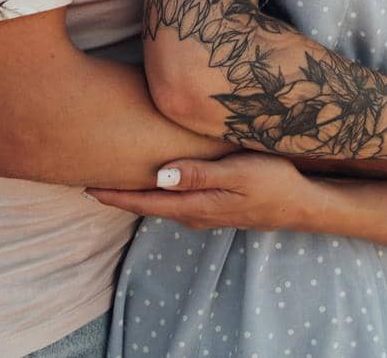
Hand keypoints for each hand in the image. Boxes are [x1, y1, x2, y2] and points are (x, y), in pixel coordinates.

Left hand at [86, 153, 312, 232]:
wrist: (301, 204)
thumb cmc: (274, 182)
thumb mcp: (239, 173)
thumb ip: (200, 174)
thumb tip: (161, 177)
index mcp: (195, 205)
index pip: (144, 201)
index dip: (114, 195)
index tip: (85, 186)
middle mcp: (193, 212)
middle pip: (146, 204)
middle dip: (117, 193)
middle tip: (87, 176)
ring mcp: (203, 211)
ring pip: (160, 202)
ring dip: (136, 191)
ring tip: (112, 175)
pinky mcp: (212, 205)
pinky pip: (174, 199)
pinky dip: (156, 189)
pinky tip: (153, 177)